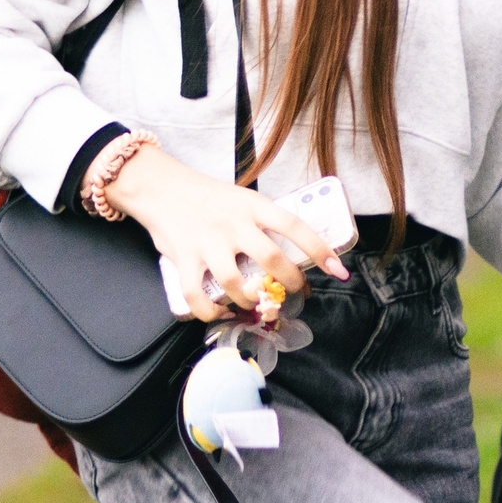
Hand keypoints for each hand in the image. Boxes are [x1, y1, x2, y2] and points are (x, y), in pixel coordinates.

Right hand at [103, 144, 345, 322]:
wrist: (163, 189)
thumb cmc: (209, 198)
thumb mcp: (243, 199)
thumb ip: (264, 222)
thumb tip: (295, 252)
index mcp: (254, 206)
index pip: (294, 226)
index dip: (319, 250)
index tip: (338, 270)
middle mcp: (233, 224)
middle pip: (270, 259)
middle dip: (289, 282)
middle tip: (294, 292)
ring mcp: (208, 243)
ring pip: (235, 283)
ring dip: (250, 301)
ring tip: (254, 303)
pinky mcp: (184, 259)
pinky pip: (198, 296)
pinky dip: (210, 312)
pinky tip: (219, 313)